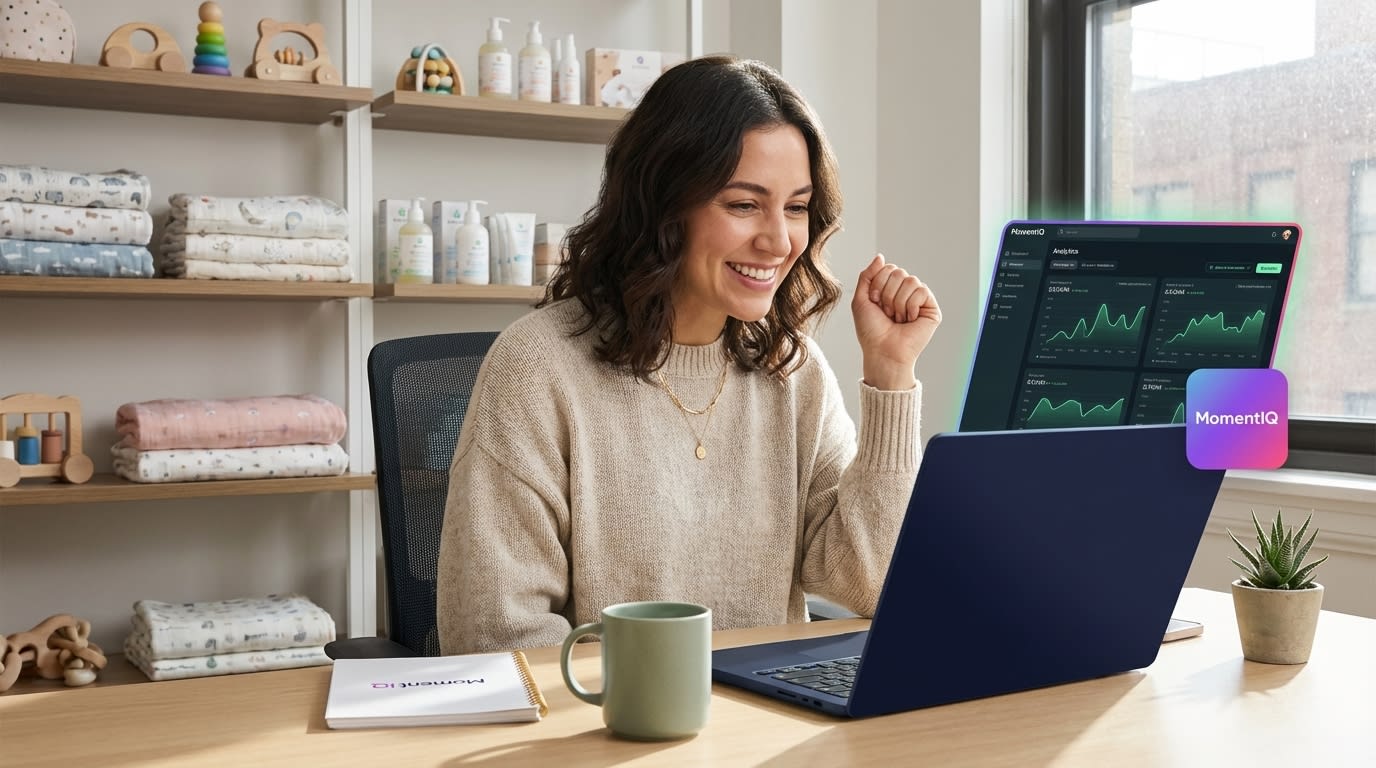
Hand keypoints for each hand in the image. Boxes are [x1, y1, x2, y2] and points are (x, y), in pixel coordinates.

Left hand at [850, 253, 941, 389]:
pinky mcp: (931, 308)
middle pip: (899, 272)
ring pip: (911, 280)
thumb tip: (881, 256)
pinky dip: (911, 306)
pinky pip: (922, 291)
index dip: (878, 284)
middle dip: (887, 293)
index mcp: (890, 288)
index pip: (888, 268)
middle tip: (887, 313)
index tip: (875, 303)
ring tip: (898, 318)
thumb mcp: (861, 299)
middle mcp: (906, 292)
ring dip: (898, 302)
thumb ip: (867, 275)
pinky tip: (909, 320)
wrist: (882, 351)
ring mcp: (919, 299)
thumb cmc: (871, 331)